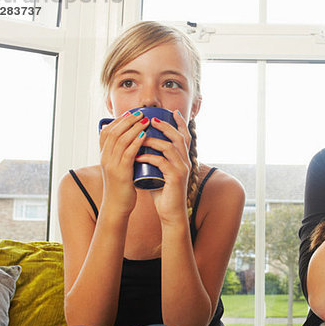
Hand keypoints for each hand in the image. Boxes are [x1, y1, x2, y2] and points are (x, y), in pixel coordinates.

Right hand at [99, 111, 149, 214]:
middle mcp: (105, 158)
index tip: (131, 113)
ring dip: (134, 128)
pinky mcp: (120, 172)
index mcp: (103, 156)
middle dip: (127, 120)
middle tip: (140, 113)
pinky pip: (128, 153)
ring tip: (145, 120)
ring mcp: (111, 165)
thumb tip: (132, 142)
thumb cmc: (121, 186)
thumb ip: (122, 155)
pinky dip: (136, 142)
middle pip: (113, 132)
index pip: (106, 132)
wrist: (117, 206)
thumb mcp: (118, 167)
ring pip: (120, 140)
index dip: (118, 121)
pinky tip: (144, 135)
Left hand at [136, 111, 190, 225]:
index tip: (172, 112)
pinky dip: (149, 157)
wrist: (170, 213)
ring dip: (155, 140)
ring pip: (170, 147)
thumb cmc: (163, 193)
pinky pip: (162, 162)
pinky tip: (138, 156)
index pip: (185, 137)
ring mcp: (182, 169)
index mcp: (183, 159)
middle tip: (152, 120)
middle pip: (179, 137)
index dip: (180, 123)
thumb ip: (155, 160)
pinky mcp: (176, 178)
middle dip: (166, 126)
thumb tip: (141, 147)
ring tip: (141, 137)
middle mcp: (186, 162)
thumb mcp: (159, 172)